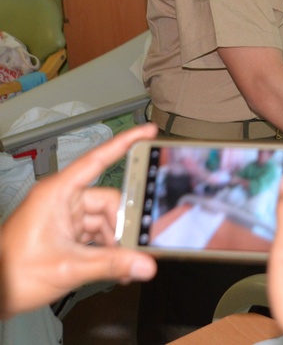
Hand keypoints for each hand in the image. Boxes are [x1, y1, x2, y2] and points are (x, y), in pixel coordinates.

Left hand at [0, 123, 158, 318]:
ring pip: (104, 220)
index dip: (124, 143)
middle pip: (108, 201)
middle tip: (140, 242)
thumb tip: (144, 263)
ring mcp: (64, 216)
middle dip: (123, 224)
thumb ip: (111, 264)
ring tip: (126, 263)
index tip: (148, 132)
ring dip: (116, 242)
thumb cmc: (13, 272)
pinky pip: (96, 233)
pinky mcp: (65, 233)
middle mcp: (62, 200)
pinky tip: (117, 265)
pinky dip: (107, 248)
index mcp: (57, 193)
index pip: (97, 160)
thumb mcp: (68, 267)